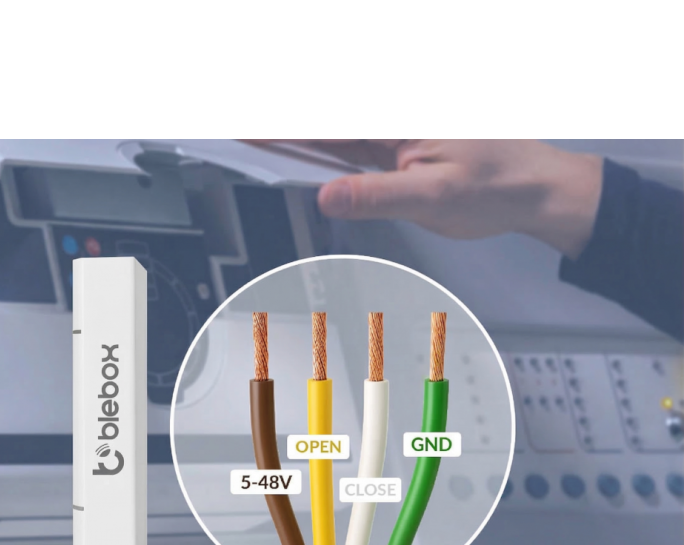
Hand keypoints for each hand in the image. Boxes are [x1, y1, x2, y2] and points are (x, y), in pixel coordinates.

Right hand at [243, 140, 603, 259]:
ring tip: (253, 139)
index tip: (243, 130)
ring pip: (331, 131)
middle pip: (322, 121)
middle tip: (237, 132)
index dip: (278, 126)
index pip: (324, 122)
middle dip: (278, 126)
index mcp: (397, 120)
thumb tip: (328, 196)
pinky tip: (299, 151)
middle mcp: (391, 119)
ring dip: (294, 135)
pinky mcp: (394, 148)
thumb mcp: (436, 197)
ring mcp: (391, 133)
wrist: (534, 189)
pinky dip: (318, 148)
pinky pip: (347, 145)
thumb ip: (378, 195)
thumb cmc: (499, 184)